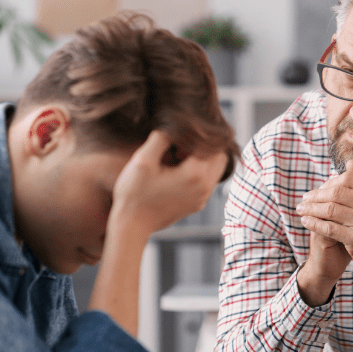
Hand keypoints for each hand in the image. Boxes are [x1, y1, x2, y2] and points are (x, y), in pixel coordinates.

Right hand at [110, 130, 227, 241]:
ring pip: (216, 171)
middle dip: (206, 147)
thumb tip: (174, 126)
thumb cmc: (134, 193)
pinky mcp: (196, 205)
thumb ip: (161, 137)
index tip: (181, 134)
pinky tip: (176, 172)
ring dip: (203, 160)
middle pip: (220, 157)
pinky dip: (199, 173)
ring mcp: (202, 199)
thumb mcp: (143, 159)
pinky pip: (207, 183)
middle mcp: (204, 188)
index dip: (198, 134)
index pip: (212, 144)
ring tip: (178, 158)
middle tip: (181, 146)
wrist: (131, 225)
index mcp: (194, 174)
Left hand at [296, 160, 352, 298]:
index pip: (348, 178)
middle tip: (304, 199)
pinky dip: (314, 223)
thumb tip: (349, 163)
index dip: (329, 182)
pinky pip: (329, 228)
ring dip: (311, 208)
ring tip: (300, 209)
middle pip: (336, 192)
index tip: (317, 189)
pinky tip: (305, 221)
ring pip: (330, 209)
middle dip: (316, 195)